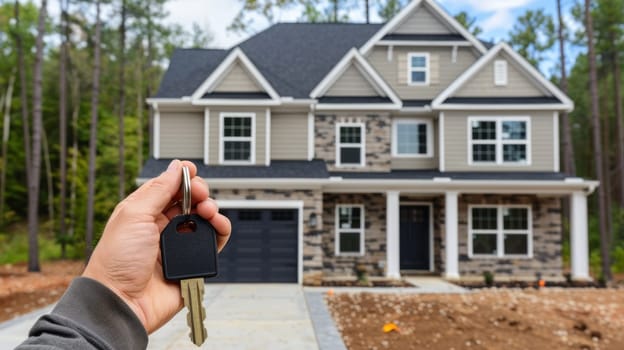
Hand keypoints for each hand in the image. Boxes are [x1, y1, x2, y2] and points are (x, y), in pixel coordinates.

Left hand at [82, 159, 230, 333]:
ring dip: (211, 209)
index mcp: (143, 212)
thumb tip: (176, 167)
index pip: (167, 187)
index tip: (192, 171)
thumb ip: (158, 189)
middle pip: (189, 201)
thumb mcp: (134, 215)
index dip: (181, 177)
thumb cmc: (117, 261)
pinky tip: (218, 226)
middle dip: (199, 192)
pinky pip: (213, 242)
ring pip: (203, 220)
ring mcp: (177, 245)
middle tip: (199, 194)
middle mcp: (161, 227)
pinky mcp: (192, 263)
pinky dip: (221, 230)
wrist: (122, 302)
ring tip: (208, 212)